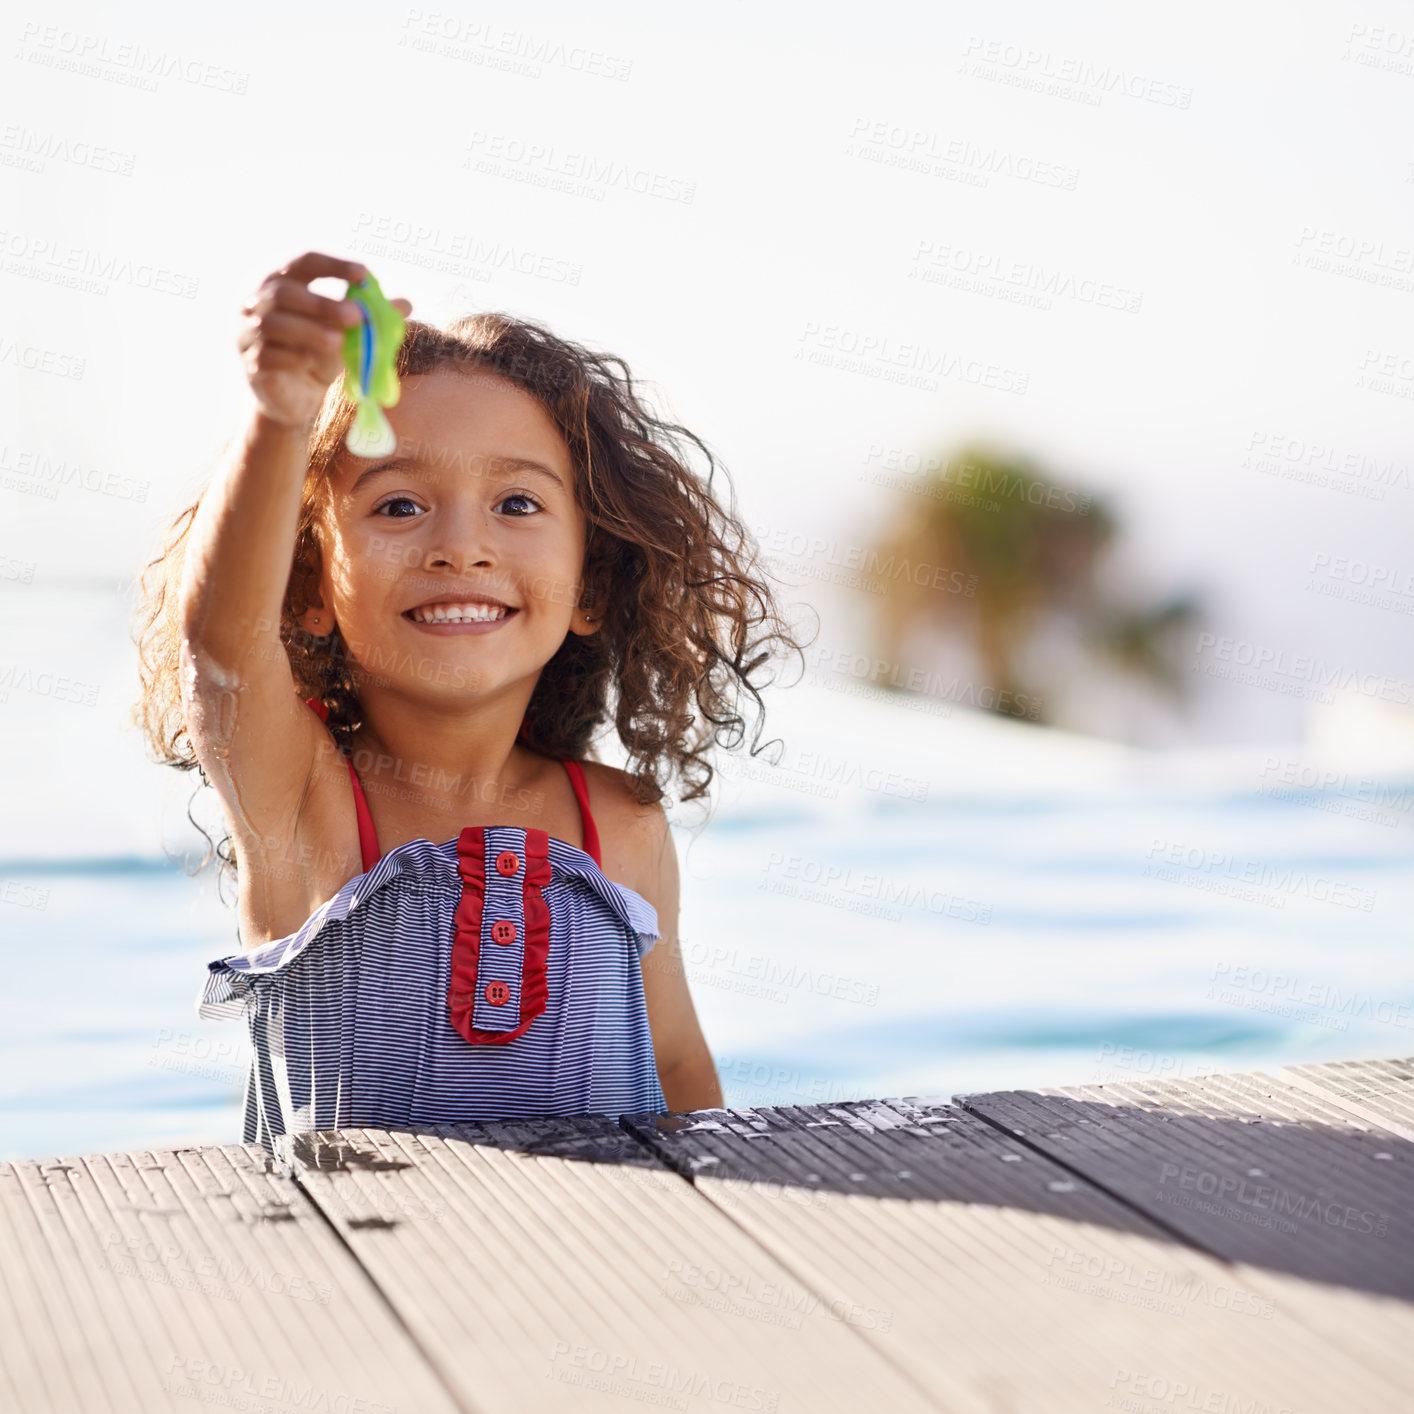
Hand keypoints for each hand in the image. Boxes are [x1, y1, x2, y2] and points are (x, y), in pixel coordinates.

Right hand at [236, 250, 412, 429]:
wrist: (297, 401)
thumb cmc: (320, 357)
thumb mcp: (347, 334)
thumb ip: (369, 317)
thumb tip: (406, 303)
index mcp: (283, 285)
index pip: (304, 263)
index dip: (333, 266)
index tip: (364, 274)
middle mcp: (258, 303)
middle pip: (285, 292)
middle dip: (321, 303)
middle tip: (356, 315)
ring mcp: (249, 333)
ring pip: (273, 325)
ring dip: (309, 331)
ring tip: (338, 342)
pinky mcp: (251, 364)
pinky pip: (266, 356)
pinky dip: (290, 357)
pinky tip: (308, 362)